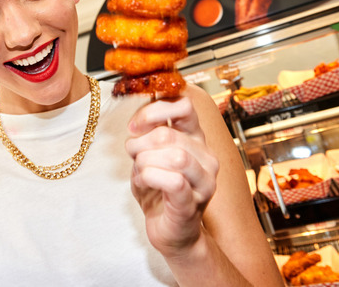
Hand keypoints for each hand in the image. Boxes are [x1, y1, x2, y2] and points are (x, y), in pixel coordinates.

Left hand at [126, 95, 218, 257]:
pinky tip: (143, 181)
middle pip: (168, 134)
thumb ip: (147, 133)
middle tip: (132, 155)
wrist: (169, 231)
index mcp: (196, 139)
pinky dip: (150, 177)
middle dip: (140, 143)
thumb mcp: (148, 154)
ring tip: (139, 171)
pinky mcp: (194, 203)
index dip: (153, 111)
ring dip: (145, 162)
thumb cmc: (158, 190)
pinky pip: (174, 181)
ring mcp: (204, 181)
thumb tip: (138, 120)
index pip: (184, 106)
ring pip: (175, 156)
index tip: (134, 126)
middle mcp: (206, 157)